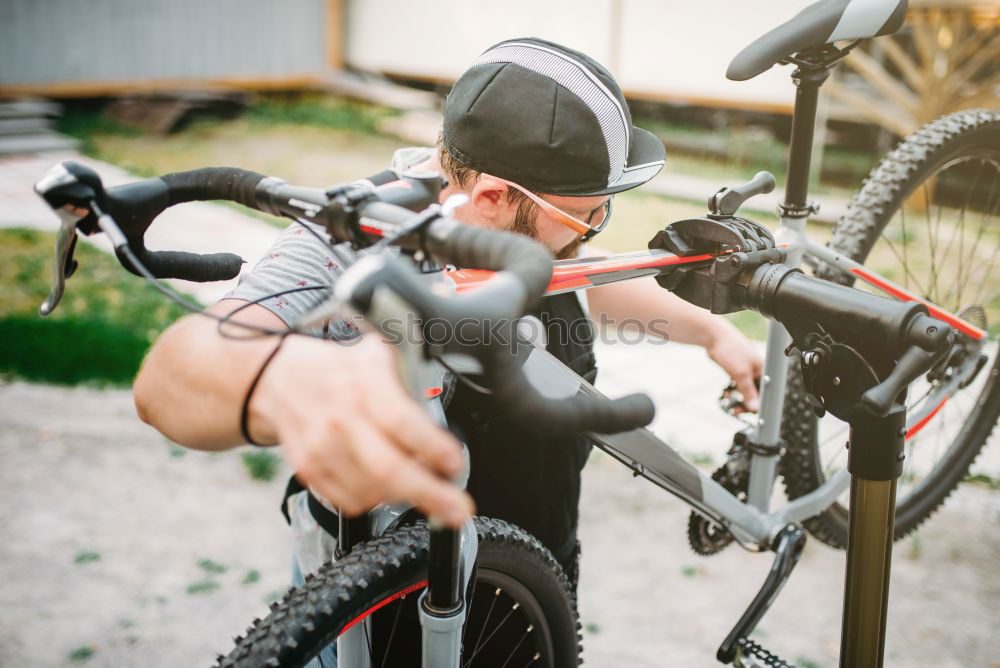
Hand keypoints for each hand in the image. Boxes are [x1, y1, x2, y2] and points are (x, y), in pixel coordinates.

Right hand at [249, 334, 473, 525]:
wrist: (281, 379)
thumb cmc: (340, 370)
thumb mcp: (380, 358)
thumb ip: (412, 388)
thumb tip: (442, 432)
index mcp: (364, 384)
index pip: (401, 422)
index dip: (432, 448)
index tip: (454, 464)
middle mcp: (341, 419)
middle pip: (388, 469)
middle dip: (431, 495)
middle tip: (458, 510)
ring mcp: (322, 448)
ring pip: (373, 493)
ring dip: (405, 497)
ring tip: (423, 488)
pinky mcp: (310, 471)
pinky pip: (352, 502)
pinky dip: (376, 500)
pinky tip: (384, 483)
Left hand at [706, 321, 763, 412]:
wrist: (713, 337)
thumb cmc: (731, 349)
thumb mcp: (741, 374)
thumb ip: (748, 391)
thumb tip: (755, 407)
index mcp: (763, 370)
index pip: (767, 392)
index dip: (760, 404)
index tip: (752, 413)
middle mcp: (756, 371)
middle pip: (756, 393)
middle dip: (747, 403)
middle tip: (737, 411)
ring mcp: (746, 371)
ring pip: (745, 391)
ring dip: (738, 399)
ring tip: (730, 405)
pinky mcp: (736, 371)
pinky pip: (737, 386)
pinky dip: (733, 392)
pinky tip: (727, 396)